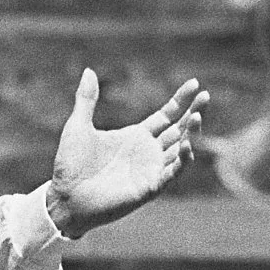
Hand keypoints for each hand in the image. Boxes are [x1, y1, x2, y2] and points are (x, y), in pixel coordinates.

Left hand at [45, 71, 207, 239]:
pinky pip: (171, 173)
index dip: (181, 100)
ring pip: (180, 149)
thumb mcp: (78, 126)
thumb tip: (88, 71)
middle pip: (179, 129)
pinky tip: (186, 145)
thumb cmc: (71, 165)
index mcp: (136, 136)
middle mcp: (148, 152)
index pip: (167, 115)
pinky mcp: (148, 188)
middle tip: (205, 96)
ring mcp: (150, 170)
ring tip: (196, 117)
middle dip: (193, 113)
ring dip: (190, 134)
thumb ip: (87, 99)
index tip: (195, 84)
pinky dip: (181, 161)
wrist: (64, 198)